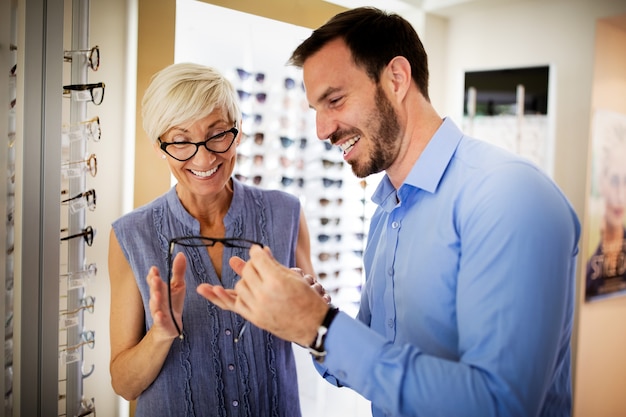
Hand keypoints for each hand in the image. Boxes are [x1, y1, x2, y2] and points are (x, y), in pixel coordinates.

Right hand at [147, 252, 185, 339]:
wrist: (170, 326)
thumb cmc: (173, 303)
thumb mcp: (178, 286)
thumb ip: (178, 271)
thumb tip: (181, 254)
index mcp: (160, 290)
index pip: (153, 281)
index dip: (153, 275)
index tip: (154, 269)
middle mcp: (157, 300)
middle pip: (154, 292)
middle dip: (154, 285)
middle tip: (155, 278)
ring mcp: (159, 312)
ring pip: (155, 306)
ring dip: (155, 300)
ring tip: (157, 295)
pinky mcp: (163, 324)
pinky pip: (160, 321)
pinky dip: (159, 318)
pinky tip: (159, 315)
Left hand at [197, 245, 328, 345]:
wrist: (312, 325)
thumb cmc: (307, 299)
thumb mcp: (294, 277)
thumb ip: (274, 264)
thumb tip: (261, 250)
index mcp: (276, 280)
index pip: (257, 258)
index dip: (256, 252)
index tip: (257, 250)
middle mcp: (264, 293)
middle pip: (247, 271)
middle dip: (251, 265)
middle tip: (258, 265)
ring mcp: (257, 307)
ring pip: (239, 286)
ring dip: (245, 280)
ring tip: (254, 279)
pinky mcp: (254, 318)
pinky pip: (234, 304)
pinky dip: (228, 296)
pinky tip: (217, 289)